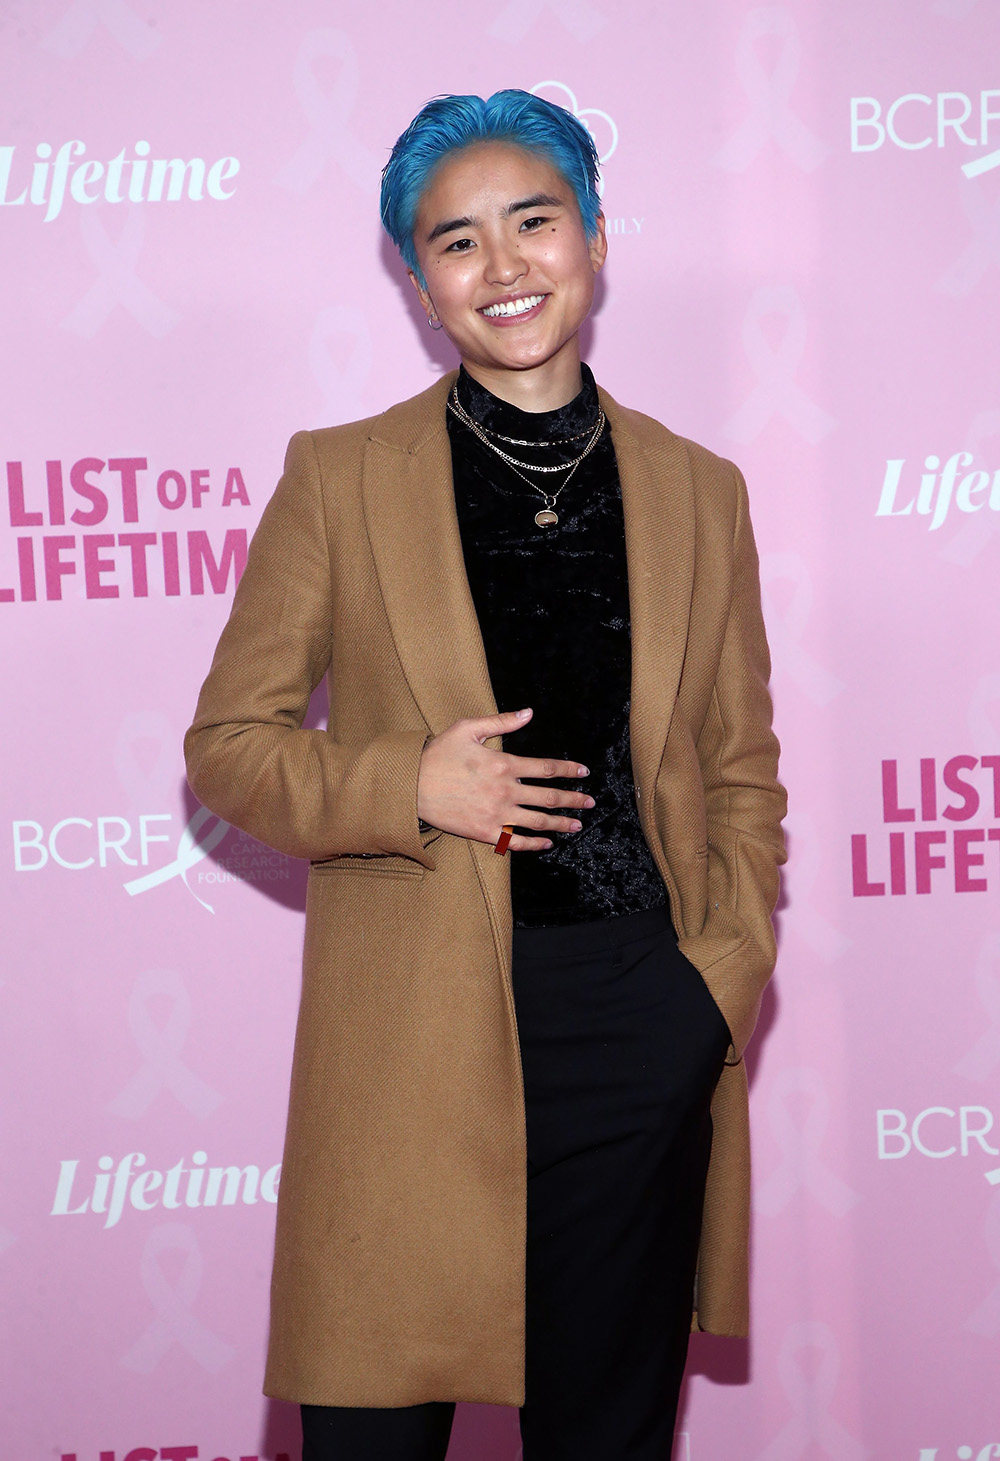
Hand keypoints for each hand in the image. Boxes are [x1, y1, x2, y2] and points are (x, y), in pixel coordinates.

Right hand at [416, 707, 593, 851]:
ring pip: (538, 822)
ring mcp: (497, 814)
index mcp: (504, 764)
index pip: (546, 768)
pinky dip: (535, 844)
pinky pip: (516, 841)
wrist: (411, 787)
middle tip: (590, 802)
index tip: (584, 773)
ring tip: (577, 825)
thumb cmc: (437, 755)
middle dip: (574, 800)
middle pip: (550, 797)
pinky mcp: (485, 832)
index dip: (569, 770)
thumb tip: (529, 713)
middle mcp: (505, 791)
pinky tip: (547, 844)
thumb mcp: (467, 729)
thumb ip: (501, 721)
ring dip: (561, 824)